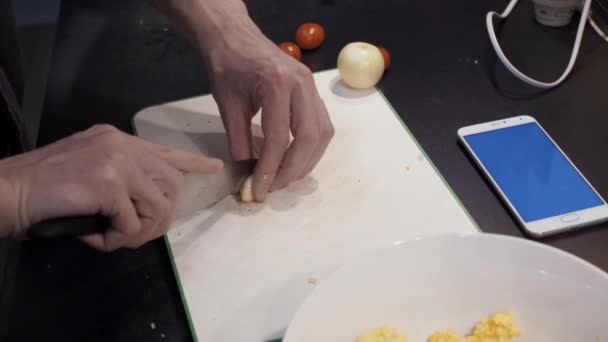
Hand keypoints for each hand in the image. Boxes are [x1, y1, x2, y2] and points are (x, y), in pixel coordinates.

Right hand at [0, 125, 222, 250]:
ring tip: (115, 238)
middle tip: (136, 233)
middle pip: (171, 184)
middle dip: (161, 216)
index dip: (192, 162)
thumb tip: (146, 204)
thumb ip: (119, 176)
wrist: (8, 190)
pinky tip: (95, 237)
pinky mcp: (109, 183)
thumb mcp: (88, 169)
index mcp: (118, 139)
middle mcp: (122, 144)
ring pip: (159, 205)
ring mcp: (117, 160)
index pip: (166, 150)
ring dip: (140, 231)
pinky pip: (132, 223)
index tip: (213, 167)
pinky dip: (117, 239)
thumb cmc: (44, 187)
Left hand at [195, 3, 333, 201]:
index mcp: (277, 84)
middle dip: (292, 170)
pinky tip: (296, 160)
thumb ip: (238, 141)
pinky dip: (312, 148)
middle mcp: (302, 84)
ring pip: (322, 134)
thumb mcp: (227, 104)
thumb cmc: (228, 66)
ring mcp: (311, 87)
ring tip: (285, 178)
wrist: (235, 37)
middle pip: (308, 138)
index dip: (269, 169)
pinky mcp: (313, 92)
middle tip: (273, 188)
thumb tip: (248, 174)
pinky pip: (322, 126)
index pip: (278, 137)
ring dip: (306, 162)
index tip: (258, 190)